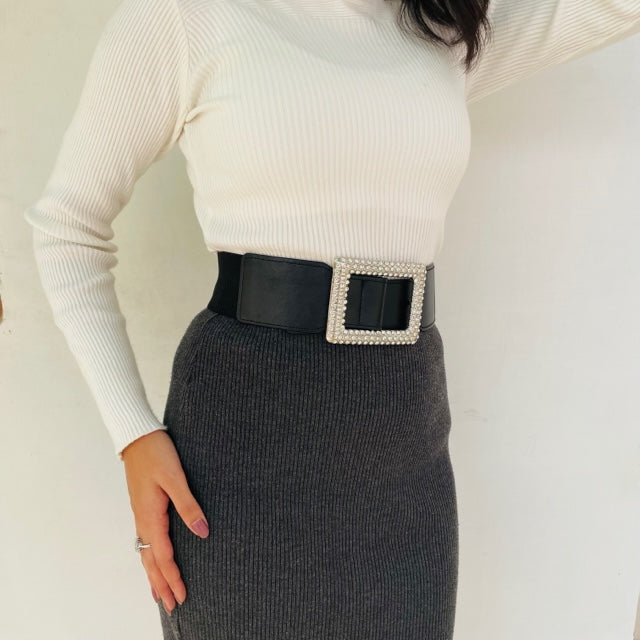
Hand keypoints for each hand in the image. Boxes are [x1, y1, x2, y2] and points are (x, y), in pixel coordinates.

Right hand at [121, 430, 209, 614]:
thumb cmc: (157, 454)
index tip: (183, 596)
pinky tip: (153, 559)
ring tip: (160, 593)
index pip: (163, 556)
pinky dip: (150, 557)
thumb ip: (188, 505)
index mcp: (151, 516)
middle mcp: (143, 519)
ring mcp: (141, 514)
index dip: (174, 577)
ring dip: (154, 574)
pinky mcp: (143, 507)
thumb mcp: (176, 478)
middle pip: (151, 561)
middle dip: (162, 584)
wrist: (137, 437)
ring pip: (146, 553)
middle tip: (173, 606)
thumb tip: (203, 532)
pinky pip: (145, 541)